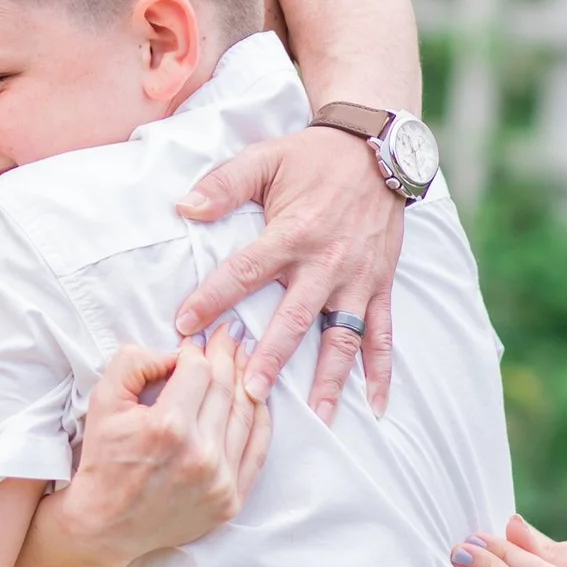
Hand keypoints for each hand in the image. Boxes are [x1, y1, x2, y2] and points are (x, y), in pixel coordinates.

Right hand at [52, 330, 268, 566]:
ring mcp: (220, 481)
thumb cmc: (104, 459)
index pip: (198, 371)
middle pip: (224, 389)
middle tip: (231, 335)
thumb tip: (174, 354)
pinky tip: (258, 399)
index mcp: (168, 427)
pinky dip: (260, 421)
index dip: (196, 351)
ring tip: (245, 358)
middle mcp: (200, 454)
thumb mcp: (103, 400)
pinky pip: (256, 451)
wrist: (107, 524)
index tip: (195, 342)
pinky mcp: (231, 501)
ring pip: (245, 416)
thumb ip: (134, 362)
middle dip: (227, 356)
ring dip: (246, 381)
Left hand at [173, 126, 406, 420]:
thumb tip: (184, 207)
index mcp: (291, 233)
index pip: (244, 273)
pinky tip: (375, 405)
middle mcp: (326, 263)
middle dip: (271, 358)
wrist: (376, 149)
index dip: (212, 299)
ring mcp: (357, 280)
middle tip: (250, 393)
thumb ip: (223, 184)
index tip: (184, 327)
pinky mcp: (380, 286)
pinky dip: (382, 371)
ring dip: (329, 379)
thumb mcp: (264, 159)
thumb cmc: (312, 158)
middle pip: (294, 318)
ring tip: (316, 417)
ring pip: (342, 338)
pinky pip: (383, 334)